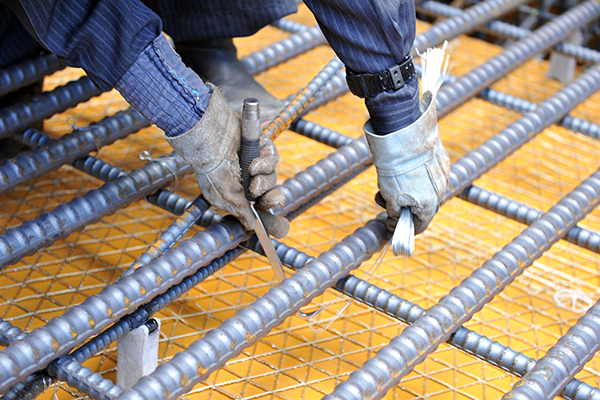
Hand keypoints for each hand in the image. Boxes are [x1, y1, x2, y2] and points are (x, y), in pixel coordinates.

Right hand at [166, 86, 288, 237]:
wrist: (210, 142)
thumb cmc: (212, 170)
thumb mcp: (225, 197)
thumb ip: (242, 212)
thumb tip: (251, 226)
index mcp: (238, 194)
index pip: (259, 209)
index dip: (272, 219)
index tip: (283, 228)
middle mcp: (247, 180)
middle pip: (270, 195)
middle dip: (271, 200)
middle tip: (265, 200)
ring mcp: (255, 163)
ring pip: (272, 178)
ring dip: (264, 182)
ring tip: (252, 178)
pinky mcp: (262, 147)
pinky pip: (273, 160)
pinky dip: (265, 164)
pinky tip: (253, 165)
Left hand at [366, 91, 449, 234]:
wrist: (404, 134)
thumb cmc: (395, 168)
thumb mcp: (389, 197)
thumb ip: (394, 213)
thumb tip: (393, 222)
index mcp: (429, 206)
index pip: (419, 226)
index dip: (402, 228)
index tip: (389, 224)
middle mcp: (441, 192)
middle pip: (420, 208)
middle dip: (400, 207)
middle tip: (382, 198)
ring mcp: (443, 175)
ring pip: (423, 190)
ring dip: (405, 191)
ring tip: (386, 182)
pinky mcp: (441, 159)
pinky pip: (427, 175)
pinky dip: (414, 176)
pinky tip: (399, 169)